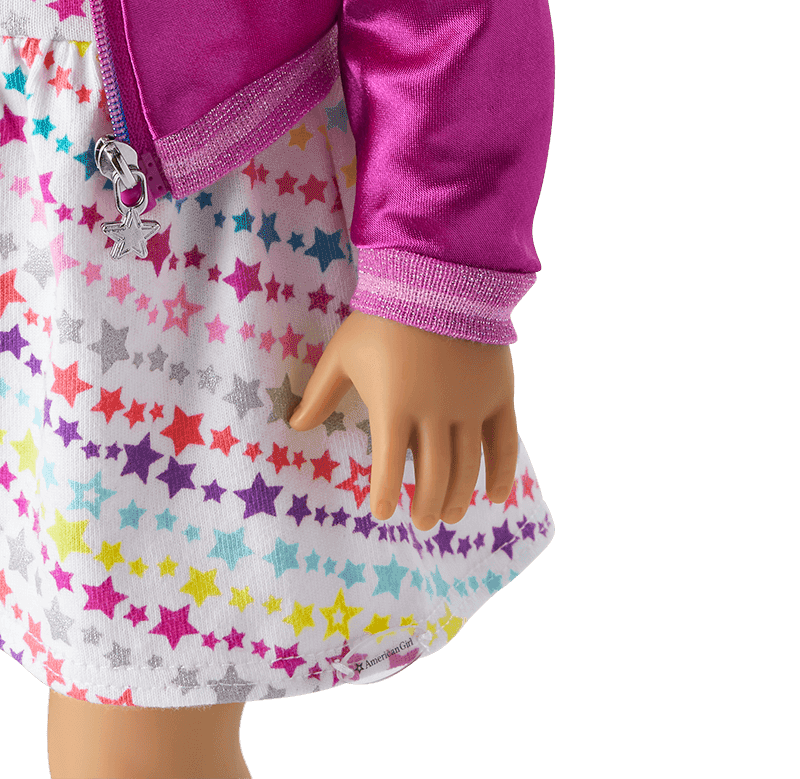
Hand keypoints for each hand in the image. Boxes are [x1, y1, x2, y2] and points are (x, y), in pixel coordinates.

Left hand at [286, 311, 517, 529]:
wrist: (435, 279)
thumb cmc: (381, 319)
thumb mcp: (342, 353)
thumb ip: (320, 394)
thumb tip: (294, 426)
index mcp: (393, 405)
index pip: (389, 466)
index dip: (385, 495)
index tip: (382, 513)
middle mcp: (435, 412)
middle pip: (434, 476)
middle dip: (426, 505)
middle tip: (422, 521)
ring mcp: (470, 406)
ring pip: (467, 467)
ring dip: (459, 497)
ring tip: (449, 515)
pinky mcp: (498, 396)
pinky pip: (504, 445)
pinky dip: (500, 475)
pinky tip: (494, 497)